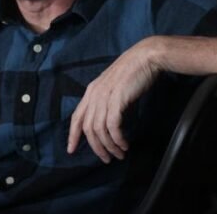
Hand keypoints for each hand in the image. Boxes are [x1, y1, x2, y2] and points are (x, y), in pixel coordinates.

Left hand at [66, 38, 160, 162]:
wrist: (145, 58)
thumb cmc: (133, 73)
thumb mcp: (114, 88)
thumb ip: (107, 102)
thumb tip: (109, 123)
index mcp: (91, 91)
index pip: (76, 117)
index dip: (72, 135)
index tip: (71, 150)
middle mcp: (94, 94)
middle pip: (88, 127)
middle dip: (96, 147)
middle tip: (106, 159)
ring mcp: (104, 96)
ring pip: (99, 129)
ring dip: (109, 145)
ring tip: (119, 154)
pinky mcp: (117, 99)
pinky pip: (113, 126)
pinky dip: (117, 138)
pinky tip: (124, 144)